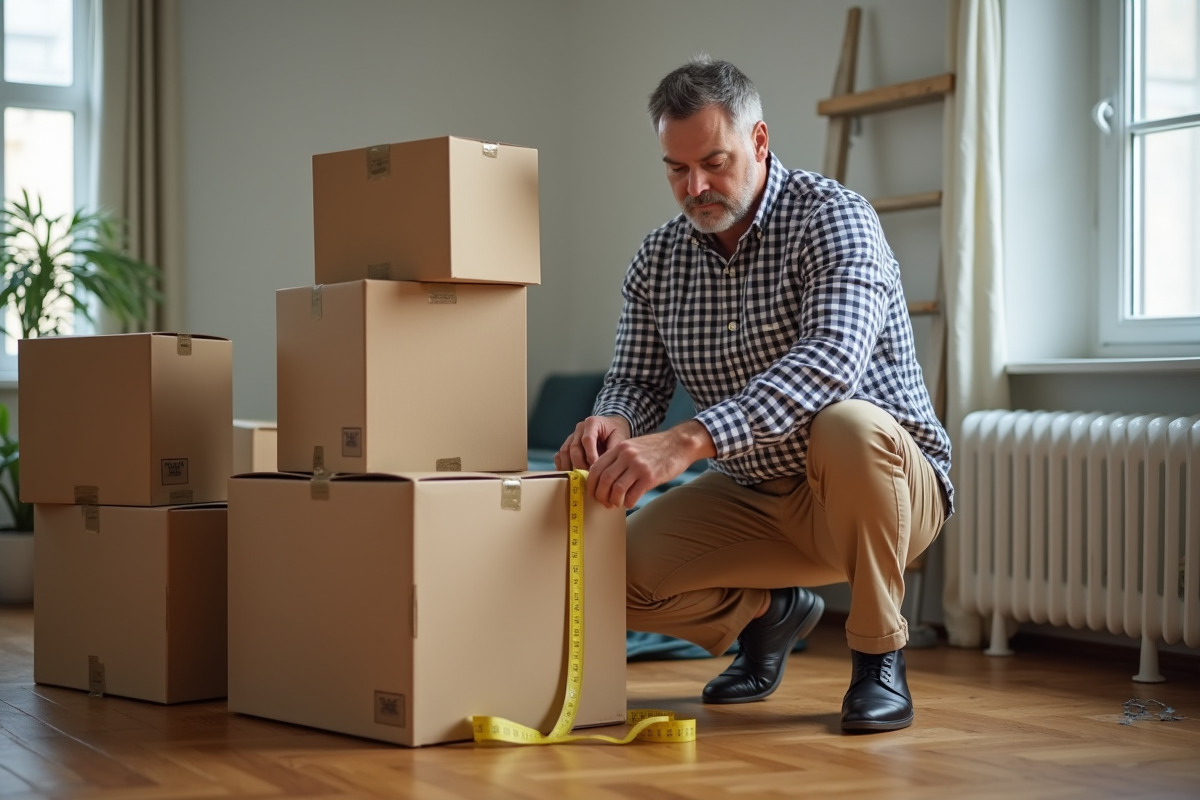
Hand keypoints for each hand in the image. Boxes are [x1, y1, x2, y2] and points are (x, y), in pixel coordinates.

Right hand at [554, 415, 631, 470]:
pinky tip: (570, 476)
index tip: (596, 467)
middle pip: (574, 447)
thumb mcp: (620, 437)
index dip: (590, 455)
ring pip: (564, 452)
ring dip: (570, 467)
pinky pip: (559, 456)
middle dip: (580, 464)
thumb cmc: (615, 432)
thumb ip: (613, 450)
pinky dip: (563, 466)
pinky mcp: (567, 445)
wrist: (610, 426)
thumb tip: (606, 466)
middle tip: (589, 476)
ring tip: (580, 478)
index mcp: (592, 423)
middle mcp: (579, 428)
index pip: (587, 439)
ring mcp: (571, 436)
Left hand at [589, 420, 715, 509]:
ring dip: (613, 501)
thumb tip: (604, 479)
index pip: (596, 468)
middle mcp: (626, 455)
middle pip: (604, 479)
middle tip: (604, 502)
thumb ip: (618, 458)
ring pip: (616, 489)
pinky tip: (630, 502)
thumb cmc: (656, 448)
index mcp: (619, 448)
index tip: (593, 492)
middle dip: (600, 495)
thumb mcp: (633, 446)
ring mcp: (638, 466)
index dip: (591, 484)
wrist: (680, 443)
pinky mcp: (650, 477)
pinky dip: (628, 503)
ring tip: (616, 504)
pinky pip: (633, 495)